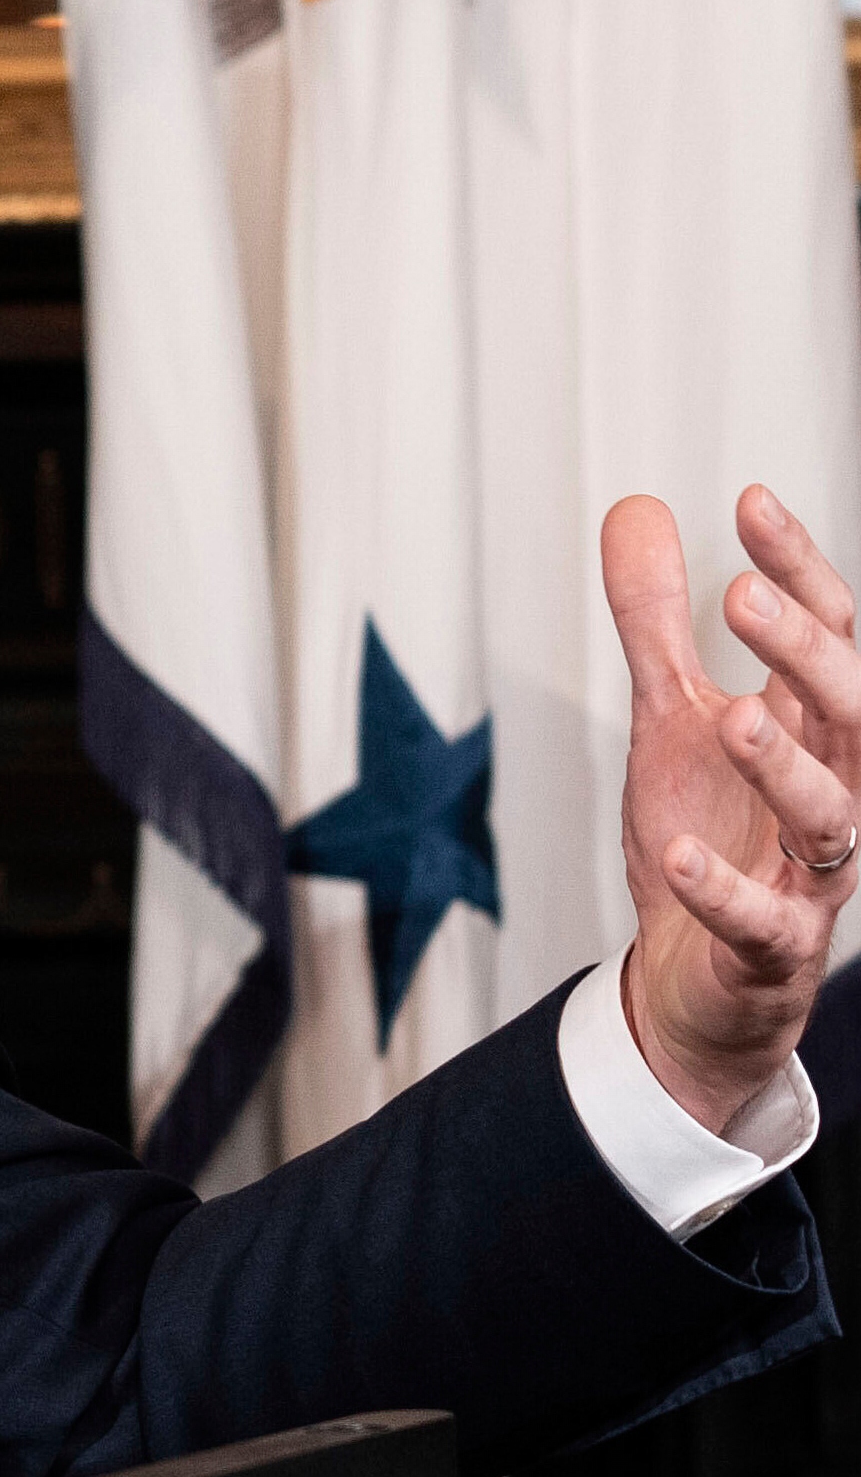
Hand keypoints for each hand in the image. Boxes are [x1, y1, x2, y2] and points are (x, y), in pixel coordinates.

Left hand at [607, 487, 860, 1136]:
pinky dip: (724, 891)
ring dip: (785, 766)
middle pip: (852, 712)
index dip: (800, 568)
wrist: (695, 976)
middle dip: (808, 653)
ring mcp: (807, 874)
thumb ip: (656, 625)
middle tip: (744, 596)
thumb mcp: (669, 717)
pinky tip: (678, 855)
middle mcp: (831, 793)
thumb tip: (637, 511)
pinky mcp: (771, 947)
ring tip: (732, 718)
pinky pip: (762, 920)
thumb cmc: (704, 832)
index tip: (749, 500)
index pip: (833, 635)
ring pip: (828, 816)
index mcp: (813, 731)